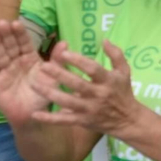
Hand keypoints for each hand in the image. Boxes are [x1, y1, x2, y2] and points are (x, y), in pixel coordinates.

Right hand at [0, 21, 52, 126]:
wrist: (33, 117)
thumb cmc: (43, 94)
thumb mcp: (53, 77)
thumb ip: (57, 60)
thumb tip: (65, 42)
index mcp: (30, 58)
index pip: (24, 43)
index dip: (20, 33)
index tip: (16, 22)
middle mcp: (16, 62)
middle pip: (10, 46)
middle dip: (6, 34)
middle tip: (1, 22)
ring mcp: (4, 72)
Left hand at [27, 40, 143, 136]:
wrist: (128, 120)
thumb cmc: (123, 92)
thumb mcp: (124, 71)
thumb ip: (116, 54)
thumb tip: (104, 40)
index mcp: (108, 80)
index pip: (92, 69)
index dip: (78, 61)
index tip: (63, 53)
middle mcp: (98, 94)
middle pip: (77, 84)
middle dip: (59, 75)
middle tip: (43, 66)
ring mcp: (89, 109)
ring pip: (67, 101)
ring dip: (49, 93)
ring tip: (33, 84)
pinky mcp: (82, 121)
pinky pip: (64, 120)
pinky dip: (49, 118)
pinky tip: (35, 114)